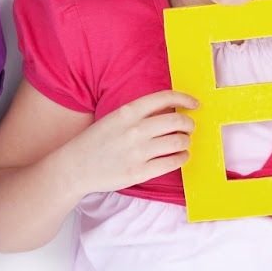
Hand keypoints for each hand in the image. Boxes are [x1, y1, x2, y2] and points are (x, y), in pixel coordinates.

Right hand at [63, 90, 197, 194]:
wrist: (76, 167)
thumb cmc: (96, 140)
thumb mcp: (115, 117)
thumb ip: (139, 114)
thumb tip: (170, 111)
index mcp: (128, 111)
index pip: (164, 98)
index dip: (184, 98)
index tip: (195, 103)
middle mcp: (135, 130)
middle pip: (176, 121)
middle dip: (188, 123)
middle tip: (190, 126)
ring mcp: (139, 152)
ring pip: (178, 142)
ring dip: (186, 141)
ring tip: (185, 142)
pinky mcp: (140, 173)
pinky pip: (172, 163)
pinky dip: (182, 158)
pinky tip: (181, 156)